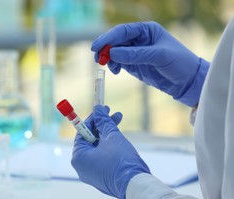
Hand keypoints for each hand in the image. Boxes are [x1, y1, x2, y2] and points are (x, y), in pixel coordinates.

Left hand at [71, 105, 150, 198]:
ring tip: (119, 121)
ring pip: (97, 149)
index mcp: (78, 157)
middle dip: (102, 126)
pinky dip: (108, 148)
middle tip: (113, 113)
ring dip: (107, 135)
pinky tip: (118, 138)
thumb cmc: (121, 161)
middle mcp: (81, 167)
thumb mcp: (112, 137)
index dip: (92, 119)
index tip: (101, 109)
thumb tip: (98, 109)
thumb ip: (104, 122)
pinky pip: (101, 158)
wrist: (135, 186)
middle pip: (89, 140)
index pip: (82, 133)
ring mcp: (91, 174)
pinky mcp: (101, 178)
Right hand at [91, 21, 209, 106]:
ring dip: (108, 58)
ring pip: (114, 52)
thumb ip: (135, 54)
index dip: (108, 38)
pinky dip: (113, 65)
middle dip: (105, 48)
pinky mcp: (134, 64)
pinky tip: (115, 71)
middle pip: (115, 40)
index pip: (123, 31)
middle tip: (97, 58)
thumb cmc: (179, 63)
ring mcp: (135, 52)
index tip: (97, 47)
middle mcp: (139, 39)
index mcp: (146, 30)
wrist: (188, 82)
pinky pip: (118, 62)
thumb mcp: (158, 56)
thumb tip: (112, 52)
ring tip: (107, 66)